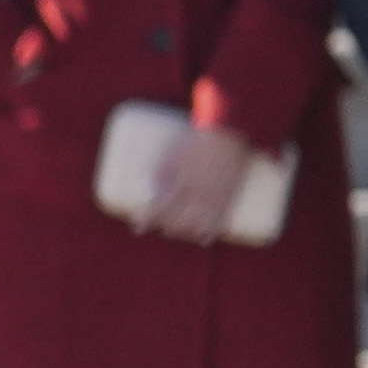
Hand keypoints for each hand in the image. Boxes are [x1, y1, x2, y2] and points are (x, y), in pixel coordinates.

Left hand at [132, 115, 261, 239]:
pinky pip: (219, 221)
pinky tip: (203, 240)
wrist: (229, 127)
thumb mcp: (173, 151)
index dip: (146, 221)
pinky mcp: (228, 195)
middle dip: (167, 227)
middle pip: (176, 220)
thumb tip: (147, 191)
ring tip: (179, 232)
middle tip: (162, 225)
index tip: (138, 228)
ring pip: (196, 225)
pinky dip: (209, 233)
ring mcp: (211, 196)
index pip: (157, 208)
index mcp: (177, 179)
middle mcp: (193, 192)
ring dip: (185, 233)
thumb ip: (160, 171)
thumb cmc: (196, 136)